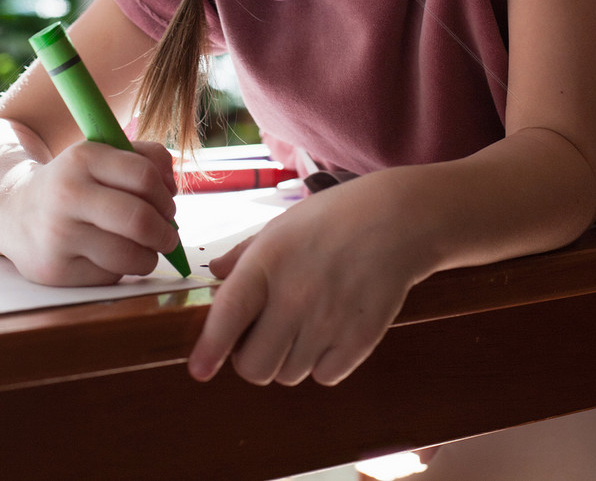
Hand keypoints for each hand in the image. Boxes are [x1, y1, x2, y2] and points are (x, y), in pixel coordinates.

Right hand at [1, 139, 180, 286]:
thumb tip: (173, 189)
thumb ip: (145, 158)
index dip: (165, 196)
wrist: (14, 212)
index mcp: (83, 158)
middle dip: (165, 233)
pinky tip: (107, 257)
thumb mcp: (101, 156)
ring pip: (130, 255)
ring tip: (144, 250)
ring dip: (149, 256)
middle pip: (140, 220)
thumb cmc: (74, 183)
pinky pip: (110, 275)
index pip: (144, 176)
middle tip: (167, 236)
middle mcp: (67, 195)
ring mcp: (59, 235)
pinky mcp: (55, 270)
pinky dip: (120, 270)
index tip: (168, 205)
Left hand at [188, 170, 433, 385]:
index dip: (210, 348)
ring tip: (304, 324)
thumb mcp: (281, 225)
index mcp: (268, 262)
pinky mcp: (358, 341)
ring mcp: (328, 322)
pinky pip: (324, 377)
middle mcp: (294, 296)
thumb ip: (243, 254)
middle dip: (251, 358)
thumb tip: (214, 275)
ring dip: (288, 359)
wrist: (396, 221)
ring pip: (288, 375)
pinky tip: (330, 331)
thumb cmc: (333, 219)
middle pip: (255, 366)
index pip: (229, 315)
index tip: (199, 370)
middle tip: (263, 336)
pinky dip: (322, 364)